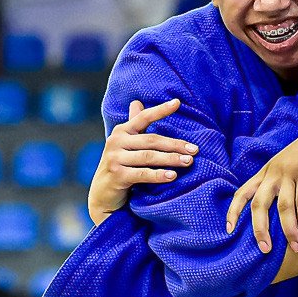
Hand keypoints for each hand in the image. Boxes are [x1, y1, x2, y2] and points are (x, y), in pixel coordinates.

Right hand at [87, 99, 198, 224]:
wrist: (103, 194)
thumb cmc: (120, 165)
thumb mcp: (126, 145)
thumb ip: (134, 126)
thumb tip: (136, 102)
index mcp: (121, 131)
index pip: (143, 117)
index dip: (160, 110)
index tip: (177, 102)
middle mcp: (116, 141)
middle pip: (152, 140)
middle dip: (175, 145)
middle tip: (195, 150)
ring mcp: (115, 158)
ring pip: (149, 157)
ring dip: (171, 159)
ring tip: (188, 162)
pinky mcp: (117, 175)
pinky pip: (142, 174)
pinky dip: (159, 175)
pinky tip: (173, 176)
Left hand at [227, 120, 297, 252]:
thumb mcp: (287, 166)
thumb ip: (279, 184)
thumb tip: (275, 210)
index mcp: (266, 172)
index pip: (242, 193)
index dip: (233, 212)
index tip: (229, 231)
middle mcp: (273, 172)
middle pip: (259, 204)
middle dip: (260, 229)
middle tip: (265, 250)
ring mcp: (289, 172)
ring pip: (283, 206)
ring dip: (289, 229)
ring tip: (296, 247)